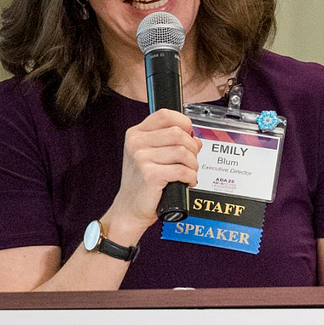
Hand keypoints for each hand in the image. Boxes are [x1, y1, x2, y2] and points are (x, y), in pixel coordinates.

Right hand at [105, 109, 200, 239]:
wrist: (129, 209)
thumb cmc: (141, 184)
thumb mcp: (151, 157)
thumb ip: (171, 143)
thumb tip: (195, 138)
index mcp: (136, 134)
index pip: (165, 115)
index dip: (183, 122)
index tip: (189, 134)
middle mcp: (136, 143)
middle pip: (178, 133)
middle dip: (192, 147)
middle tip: (191, 160)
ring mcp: (141, 158)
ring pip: (183, 152)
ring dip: (193, 165)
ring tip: (189, 173)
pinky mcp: (150, 175)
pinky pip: (182, 170)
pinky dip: (190, 177)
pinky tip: (187, 182)